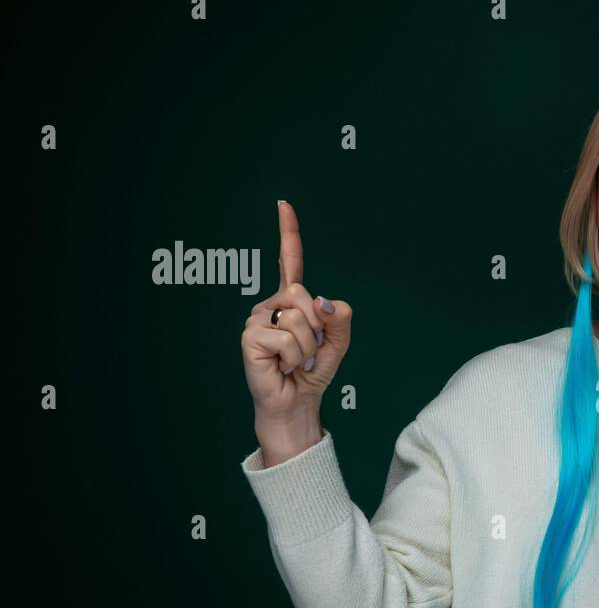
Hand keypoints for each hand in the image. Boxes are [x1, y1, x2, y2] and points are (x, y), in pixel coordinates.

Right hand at [241, 201, 352, 423]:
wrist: (297, 402)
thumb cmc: (313, 372)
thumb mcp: (337, 342)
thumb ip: (339, 318)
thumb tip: (323, 302)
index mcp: (291, 301)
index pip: (290, 262)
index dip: (288, 233)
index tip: (283, 204)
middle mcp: (270, 304)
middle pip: (303, 294)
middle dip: (316, 327)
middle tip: (306, 350)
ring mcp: (257, 319)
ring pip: (297, 318)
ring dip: (307, 346)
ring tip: (295, 360)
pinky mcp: (250, 337)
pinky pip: (287, 339)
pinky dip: (294, 357)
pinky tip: (283, 366)